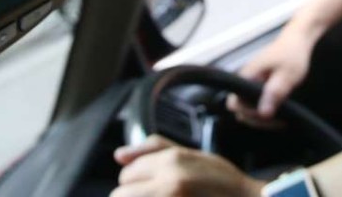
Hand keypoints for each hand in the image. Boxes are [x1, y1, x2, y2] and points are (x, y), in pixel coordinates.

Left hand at [112, 135, 263, 196]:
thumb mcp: (191, 154)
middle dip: (131, 195)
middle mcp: (169, 185)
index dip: (135, 179)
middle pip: (121, 195)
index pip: (127, 173)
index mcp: (172, 163)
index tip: (149, 182)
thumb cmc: (222, 181)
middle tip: (153, 194)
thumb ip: (152, 148)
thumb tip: (119, 155)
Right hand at [226, 22, 315, 123]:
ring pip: (247, 108)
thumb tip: (263, 112)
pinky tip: (280, 113)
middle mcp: (246, 79)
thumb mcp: (287, 74)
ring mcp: (251, 82)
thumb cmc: (293, 53)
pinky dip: (265, 110)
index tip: (269, 115)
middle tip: (277, 121)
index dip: (250, 113)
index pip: (236, 103)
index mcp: (248, 75)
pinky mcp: (258, 85)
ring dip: (261, 117)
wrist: (298, 39)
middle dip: (255, 119)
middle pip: (239, 109)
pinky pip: (255, 103)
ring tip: (281, 119)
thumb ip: (274, 92)